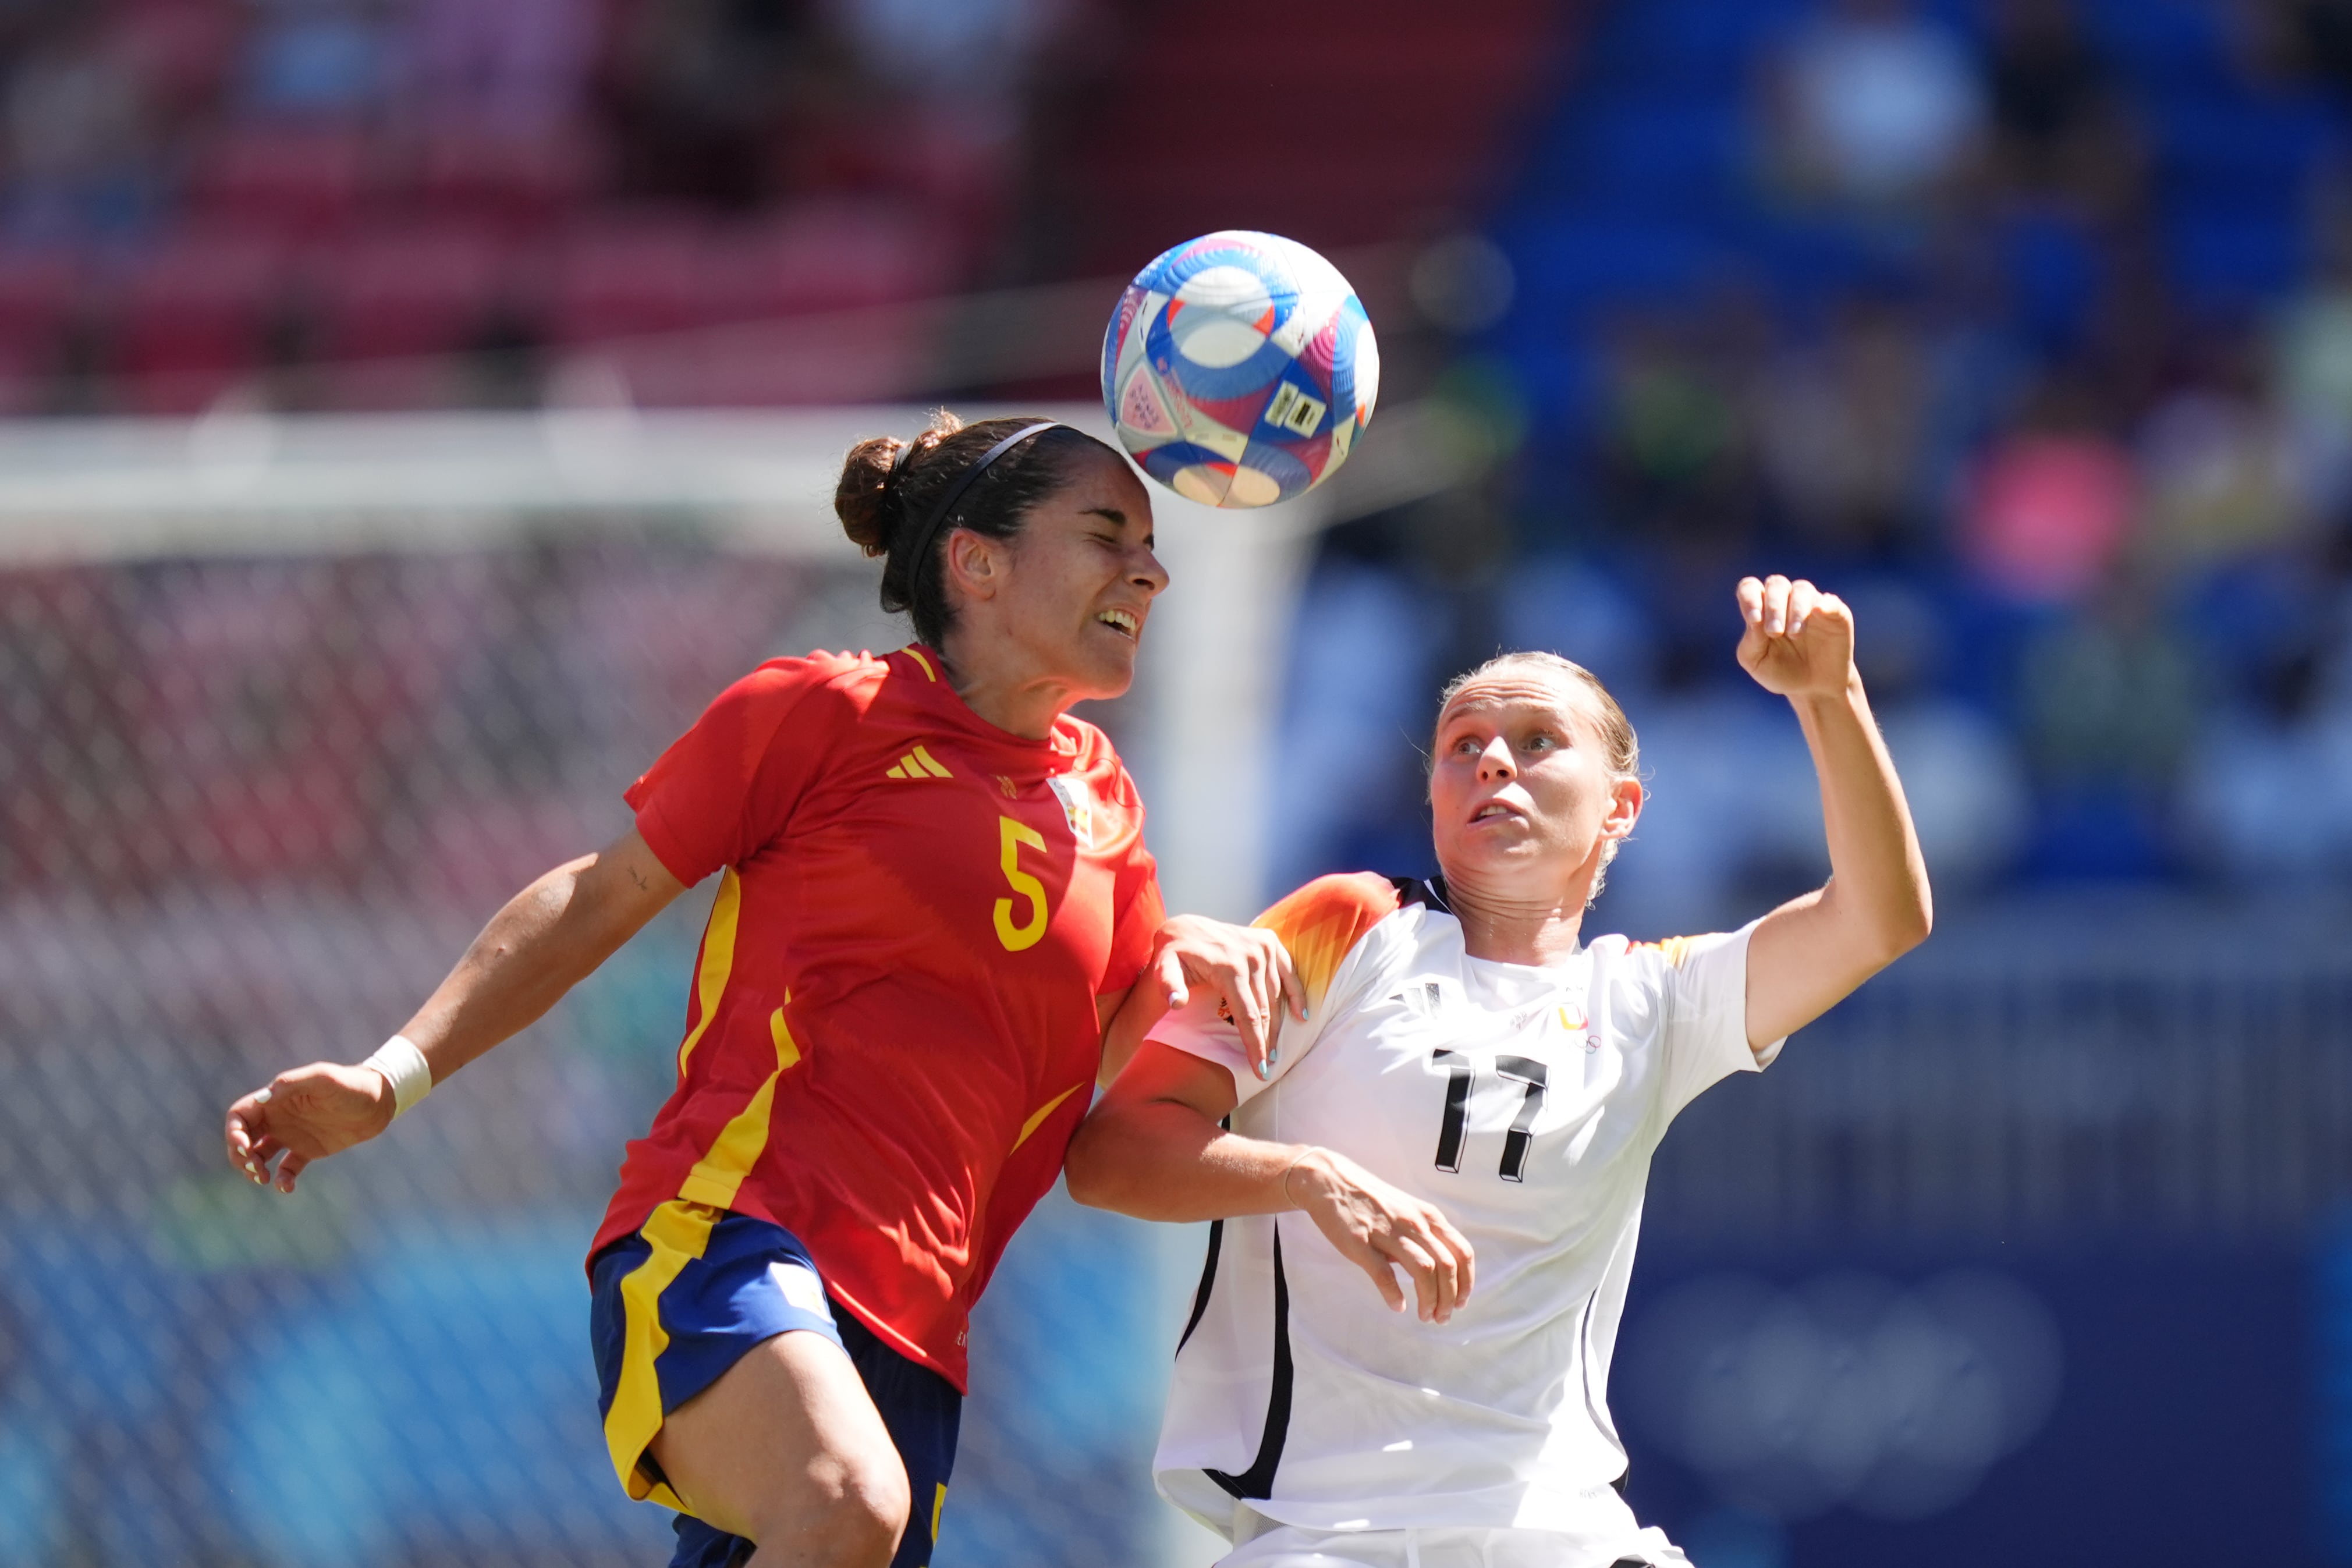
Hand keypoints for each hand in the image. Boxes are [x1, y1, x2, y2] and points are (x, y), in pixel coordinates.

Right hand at [224, 1062, 394, 1194]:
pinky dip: (282, 1180)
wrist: (381, 1100)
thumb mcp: (324, 1078)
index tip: (246, 1148)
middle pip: (243, 1138)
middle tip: (255, 1169)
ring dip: (254, 1169)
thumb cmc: (352, 1084)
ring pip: (259, 1155)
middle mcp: (279, 1117)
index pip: (240, 1116)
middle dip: (239, 1156)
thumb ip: (295, 1084)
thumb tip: (264, 1097)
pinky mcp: (308, 1150)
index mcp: (277, 1099)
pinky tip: (286, 1187)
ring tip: (265, 1178)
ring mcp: (292, 1134)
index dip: (234, 1133)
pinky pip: (286, 1168)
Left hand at [1147, 914, 1304, 1080]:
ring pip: (1277, 995)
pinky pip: (1290, 971)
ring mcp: (1263, 947)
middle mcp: (1252, 956)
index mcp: (1230, 968)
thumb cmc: (1173, 954)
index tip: (1260, 1071)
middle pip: (1265, 1009)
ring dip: (1280, 1024)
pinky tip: (1301, 1015)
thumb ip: (1168, 985)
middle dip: (1267, 1040)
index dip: (1255, 1045)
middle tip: (1267, 1065)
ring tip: (1276, 1049)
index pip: (1248, 1015)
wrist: (1184, 929)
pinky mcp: (1269, 941)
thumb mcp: (1164, 968)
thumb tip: (1176, 1002)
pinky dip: (1297, 993)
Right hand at [1286, 1147, 1474, 1322]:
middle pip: (1446, 1266)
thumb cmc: (1370, 1198)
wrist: (1329, 1180)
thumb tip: (1434, 1269)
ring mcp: (1387, 1232)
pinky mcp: (1361, 1243)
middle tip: (1442, 1317)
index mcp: (1427, 1216)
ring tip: (1425, 1316)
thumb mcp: (1406, 1209)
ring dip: (1429, 1300)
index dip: (1466, 1282)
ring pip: (1423, 1270)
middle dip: (1449, 1298)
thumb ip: (1423, 1234)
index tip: (1461, 1301)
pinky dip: (1394, 1295)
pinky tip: (1398, 1306)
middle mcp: (1413, 1223)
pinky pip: (1384, 1274)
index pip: (1461, 1252)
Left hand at [1736, 575, 1855, 699]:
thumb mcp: (1757, 662)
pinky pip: (1831, 601)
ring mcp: (1811, 604)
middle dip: (1773, 607)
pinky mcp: (1835, 614)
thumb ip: (1750, 641)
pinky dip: (1825, 604)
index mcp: (1762, 609)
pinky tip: (1819, 612)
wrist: (1815, 689)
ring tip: (1795, 634)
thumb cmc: (1781, 671)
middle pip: (1776, 584)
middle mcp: (1786, 601)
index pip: (1750, 588)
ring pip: (1801, 588)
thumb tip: (1756, 619)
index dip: (1749, 598)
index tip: (1754, 621)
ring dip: (1795, 610)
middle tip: (1775, 633)